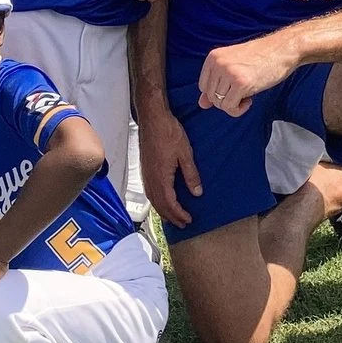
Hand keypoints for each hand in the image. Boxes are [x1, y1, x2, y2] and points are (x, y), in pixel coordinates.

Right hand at [138, 107, 201, 228]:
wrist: (152, 118)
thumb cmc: (168, 132)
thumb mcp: (185, 154)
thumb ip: (191, 174)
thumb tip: (197, 193)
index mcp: (161, 177)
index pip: (170, 203)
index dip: (179, 214)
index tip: (189, 220)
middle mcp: (150, 179)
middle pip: (159, 205)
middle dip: (171, 217)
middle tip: (182, 224)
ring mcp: (145, 174)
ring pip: (152, 199)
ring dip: (163, 210)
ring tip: (172, 217)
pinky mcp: (144, 169)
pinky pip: (149, 191)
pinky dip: (156, 201)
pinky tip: (161, 200)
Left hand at [198, 37, 297, 116]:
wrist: (283, 49)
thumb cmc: (261, 58)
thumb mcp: (234, 67)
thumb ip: (216, 84)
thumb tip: (201, 104)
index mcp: (213, 57)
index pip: (203, 87)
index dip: (218, 94)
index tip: (233, 90)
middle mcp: (218, 63)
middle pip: (211, 97)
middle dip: (226, 101)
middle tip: (242, 93)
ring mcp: (229, 73)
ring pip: (220, 104)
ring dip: (234, 106)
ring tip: (246, 95)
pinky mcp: (241, 83)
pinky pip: (230, 108)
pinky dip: (239, 110)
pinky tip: (249, 100)